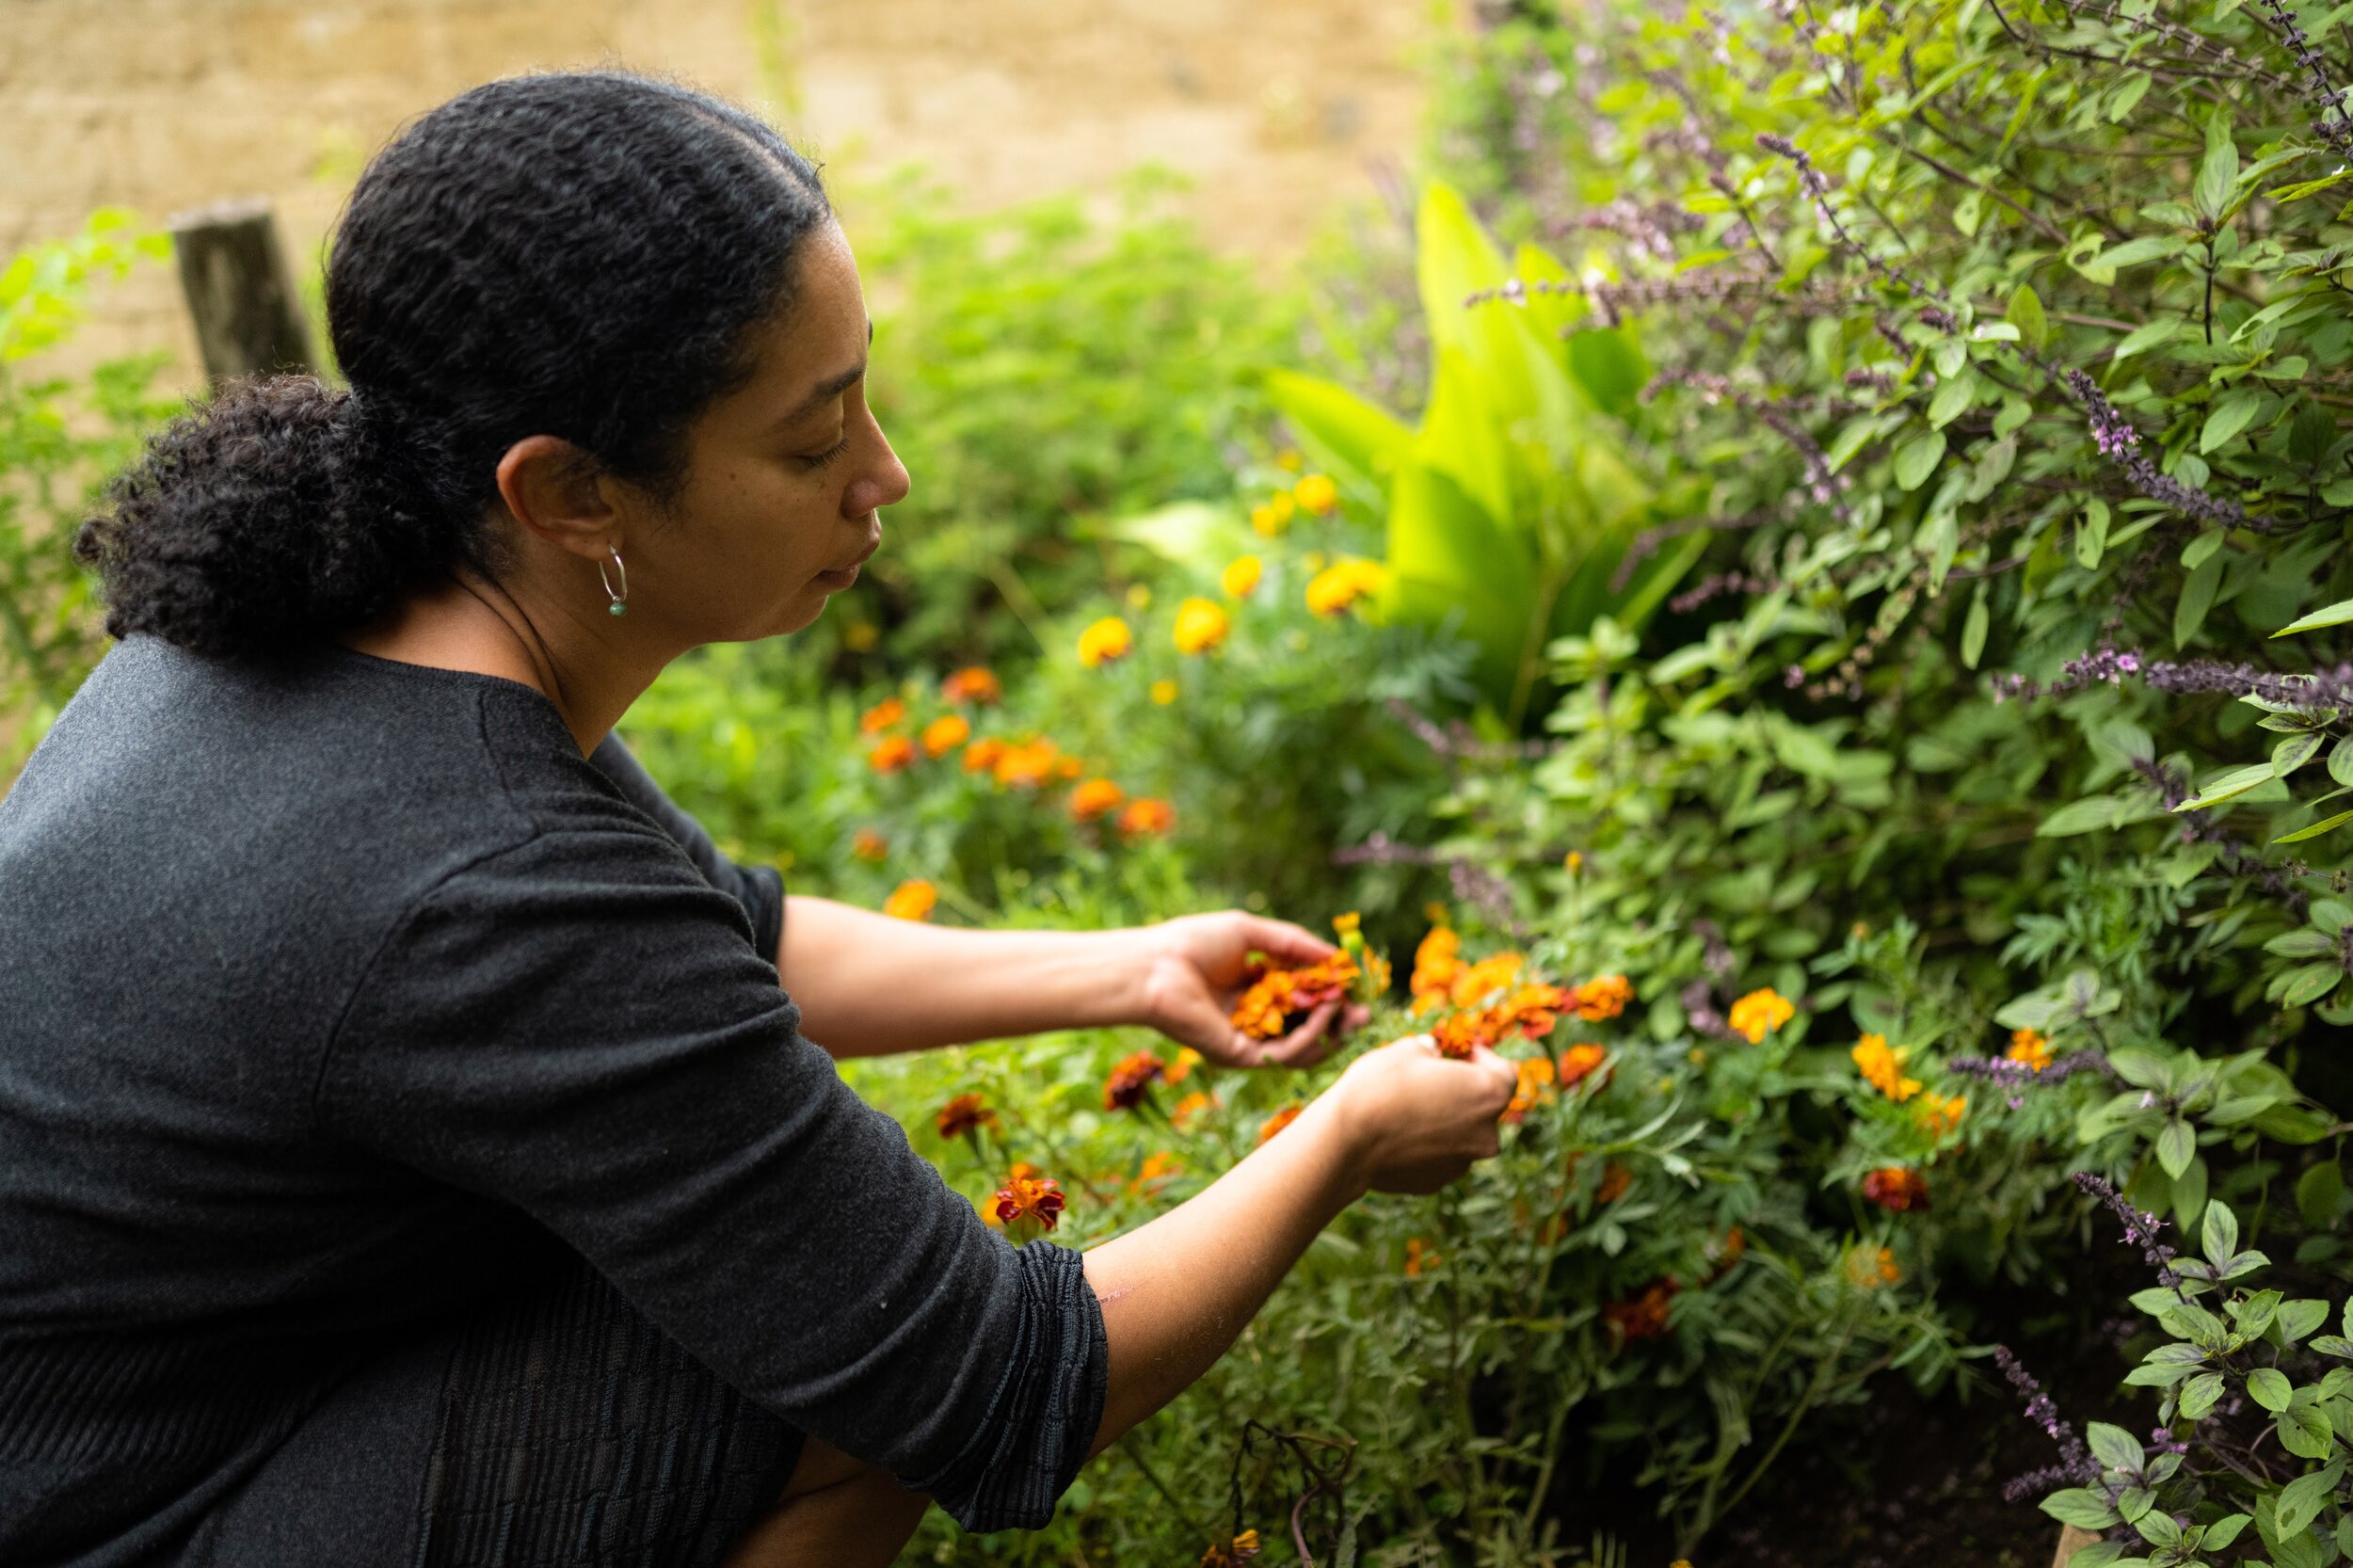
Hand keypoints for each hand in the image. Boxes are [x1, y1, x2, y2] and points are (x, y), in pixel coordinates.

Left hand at [1130, 911, 1371, 1068]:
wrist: (1154, 967)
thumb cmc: (1192, 944)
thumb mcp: (1252, 934)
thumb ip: (1293, 944)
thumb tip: (1334, 956)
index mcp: (1255, 992)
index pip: (1302, 1001)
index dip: (1331, 996)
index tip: (1355, 986)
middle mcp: (1254, 1020)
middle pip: (1308, 1030)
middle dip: (1339, 1022)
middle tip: (1364, 1013)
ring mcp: (1249, 1041)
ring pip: (1302, 1048)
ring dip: (1328, 1029)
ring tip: (1342, 1009)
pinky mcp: (1241, 1056)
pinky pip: (1286, 1054)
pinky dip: (1309, 1036)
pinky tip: (1321, 1013)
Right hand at [1325, 1034, 1516, 1194]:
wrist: (1346, 1141)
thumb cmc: (1380, 1086)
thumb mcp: (1407, 1048)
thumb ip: (1432, 1050)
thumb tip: (1433, 1055)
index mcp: (1488, 1094)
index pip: (1506, 1073)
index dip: (1484, 1059)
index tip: (1461, 1053)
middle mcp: (1486, 1134)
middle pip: (1485, 1107)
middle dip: (1464, 1091)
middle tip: (1433, 1078)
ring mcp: (1462, 1163)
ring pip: (1462, 1134)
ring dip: (1447, 1119)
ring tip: (1410, 1106)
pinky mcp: (1438, 1181)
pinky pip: (1440, 1155)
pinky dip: (1428, 1143)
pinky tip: (1399, 1133)